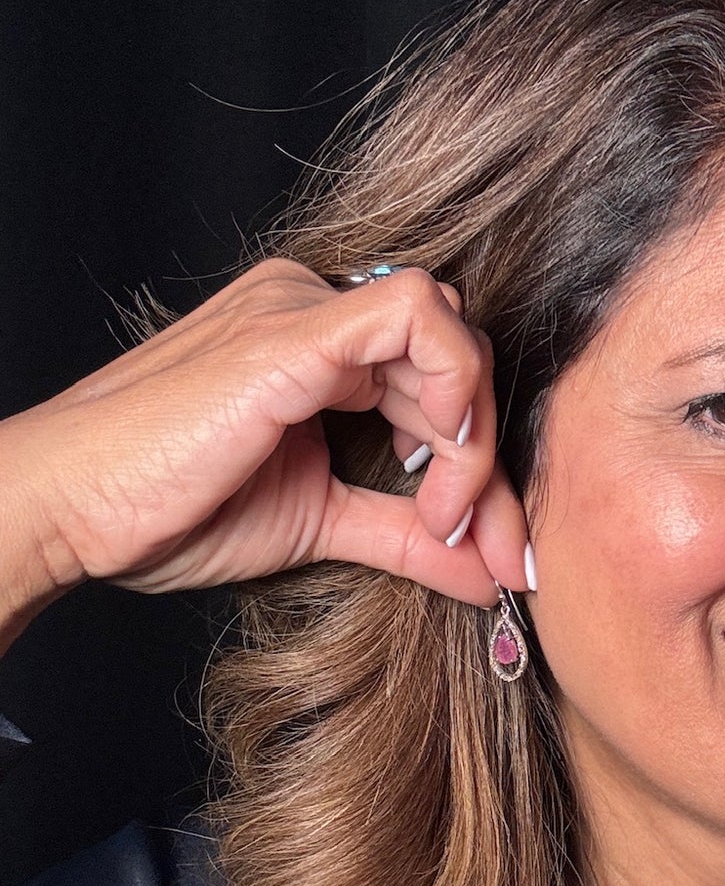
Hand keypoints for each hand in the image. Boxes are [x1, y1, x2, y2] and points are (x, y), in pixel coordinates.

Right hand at [0, 258, 528, 613]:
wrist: (70, 508)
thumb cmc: (165, 507)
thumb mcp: (318, 525)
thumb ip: (409, 538)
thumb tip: (492, 577)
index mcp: (318, 343)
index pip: (440, 374)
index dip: (483, 461)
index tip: (493, 546)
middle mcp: (314, 308)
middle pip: (457, 356)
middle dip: (493, 462)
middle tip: (493, 547)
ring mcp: (302, 309)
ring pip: (452, 333)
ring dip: (475, 439)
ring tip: (446, 519)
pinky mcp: (294, 331)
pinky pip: (417, 315)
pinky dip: (455, 384)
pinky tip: (442, 462)